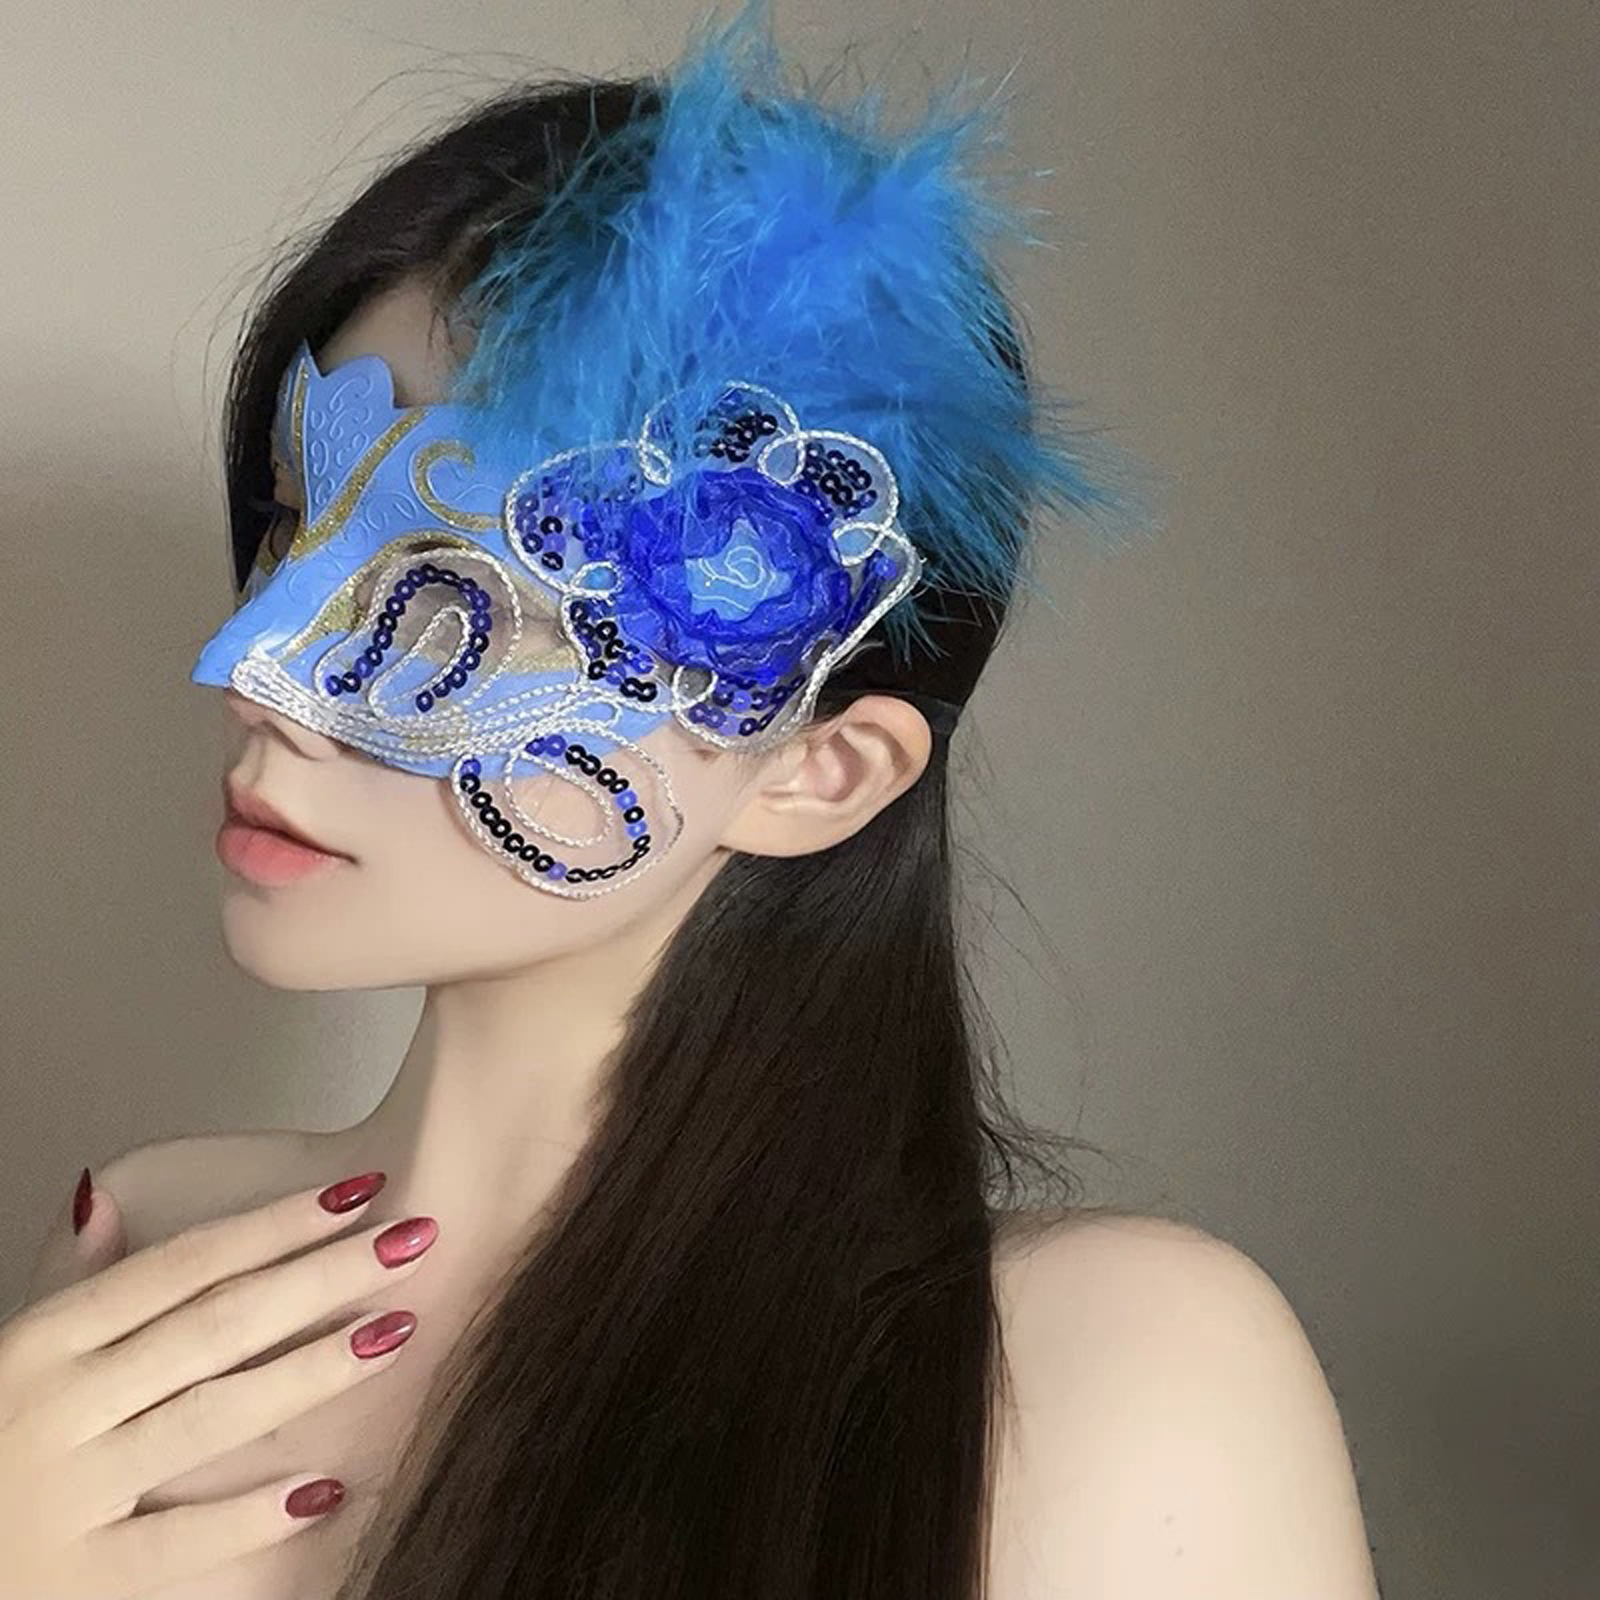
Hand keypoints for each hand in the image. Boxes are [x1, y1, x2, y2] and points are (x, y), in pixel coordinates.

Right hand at [0, 1173, 436, 1599]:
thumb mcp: (15, 1357)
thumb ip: (71, 1281)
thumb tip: (103, 1192)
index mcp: (44, 1344)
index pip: (183, 1264)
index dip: (276, 1222)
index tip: (358, 1191)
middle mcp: (57, 1408)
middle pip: (215, 1323)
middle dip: (322, 1274)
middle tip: (412, 1239)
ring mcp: (67, 1495)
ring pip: (209, 1416)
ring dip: (310, 1371)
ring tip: (395, 1331)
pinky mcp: (78, 1582)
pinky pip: (176, 1545)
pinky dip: (248, 1517)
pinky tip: (324, 1486)